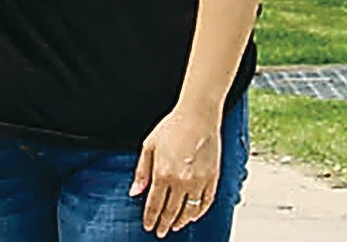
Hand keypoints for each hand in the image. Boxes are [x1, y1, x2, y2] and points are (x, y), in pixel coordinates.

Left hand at [130, 103, 220, 236]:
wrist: (198, 116)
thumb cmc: (172, 127)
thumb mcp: (149, 146)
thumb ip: (142, 172)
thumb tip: (134, 193)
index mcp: (163, 173)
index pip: (154, 205)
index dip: (151, 218)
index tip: (148, 227)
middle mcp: (181, 181)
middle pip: (171, 211)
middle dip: (164, 224)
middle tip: (160, 232)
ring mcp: (199, 182)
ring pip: (189, 211)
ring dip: (181, 221)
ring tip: (175, 226)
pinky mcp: (212, 179)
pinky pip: (206, 203)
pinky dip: (199, 213)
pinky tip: (192, 216)